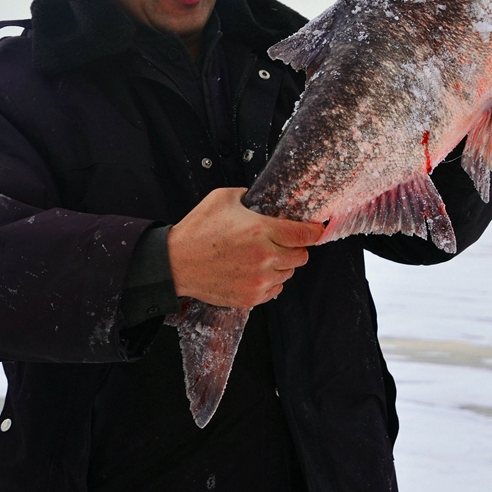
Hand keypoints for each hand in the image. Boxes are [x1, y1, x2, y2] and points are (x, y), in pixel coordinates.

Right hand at [167, 187, 323, 307]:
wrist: (175, 263)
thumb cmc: (197, 230)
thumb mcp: (223, 198)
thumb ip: (249, 195)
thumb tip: (263, 197)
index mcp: (260, 230)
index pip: (305, 234)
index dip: (314, 231)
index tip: (317, 230)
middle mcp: (264, 256)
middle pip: (302, 256)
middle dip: (295, 247)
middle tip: (280, 242)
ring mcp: (259, 279)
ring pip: (289, 273)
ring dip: (282, 265)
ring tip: (262, 257)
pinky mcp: (251, 297)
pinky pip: (276, 289)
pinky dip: (271, 281)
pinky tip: (254, 271)